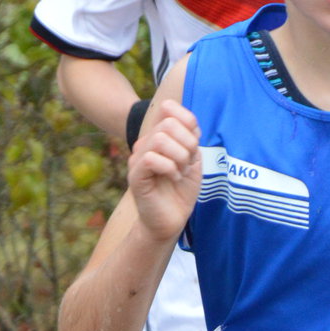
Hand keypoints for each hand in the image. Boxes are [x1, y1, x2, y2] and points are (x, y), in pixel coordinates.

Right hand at [128, 99, 201, 243]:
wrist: (171, 221)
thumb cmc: (181, 191)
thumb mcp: (192, 160)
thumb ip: (191, 137)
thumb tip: (188, 121)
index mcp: (158, 136)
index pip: (169, 109)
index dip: (188, 122)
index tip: (193, 146)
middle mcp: (145, 144)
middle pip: (168, 124)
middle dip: (187, 144)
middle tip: (188, 163)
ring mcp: (138, 159)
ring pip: (160, 139)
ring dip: (179, 157)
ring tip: (180, 172)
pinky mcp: (136, 175)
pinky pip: (151, 158)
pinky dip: (170, 168)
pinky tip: (173, 178)